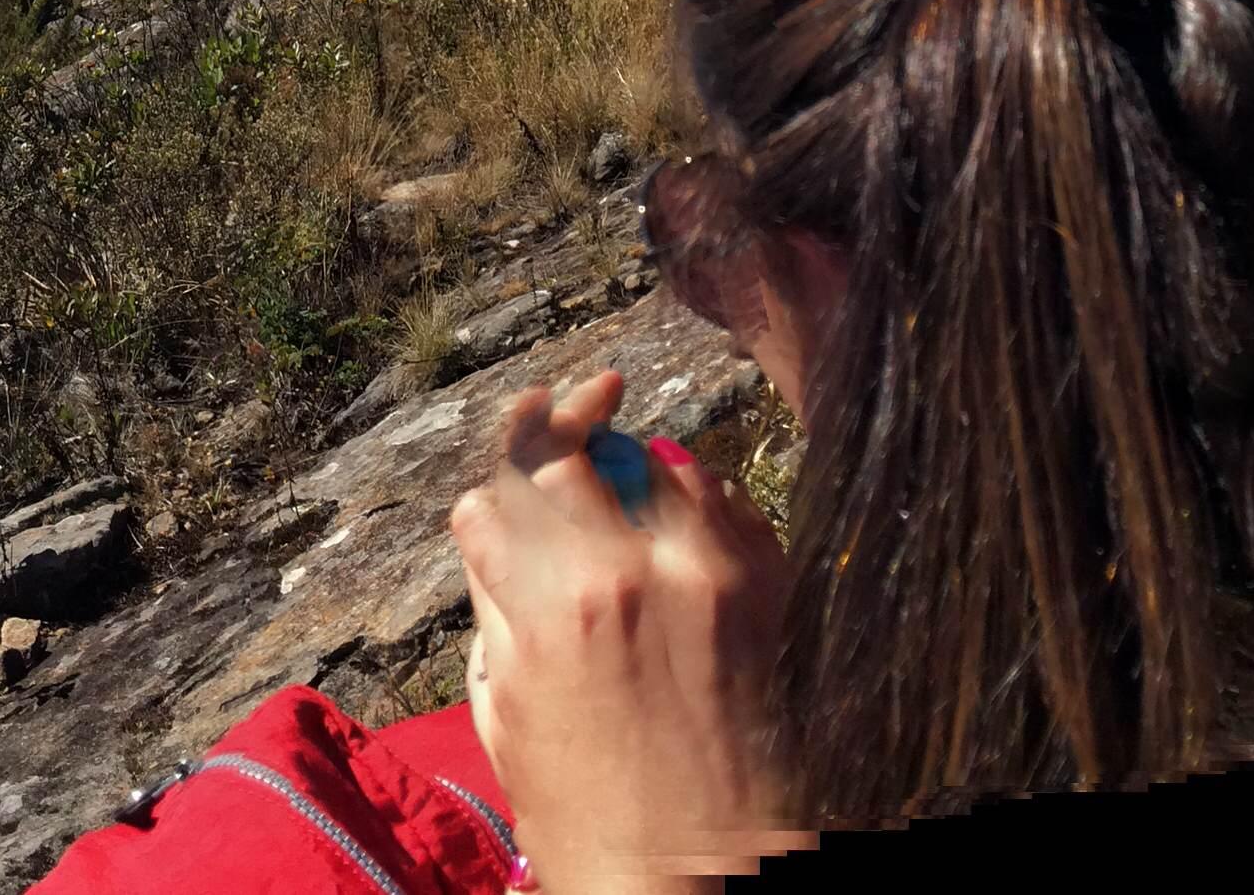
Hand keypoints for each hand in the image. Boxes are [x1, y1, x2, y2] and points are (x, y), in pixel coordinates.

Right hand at [457, 366, 801, 892]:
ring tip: (621, 460)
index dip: (488, 500)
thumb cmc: (587, 814)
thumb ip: (496, 611)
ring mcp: (705, 571)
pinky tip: (679, 515)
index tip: (493, 503)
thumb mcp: (503, 711)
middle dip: (549, 432)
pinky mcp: (766, 586)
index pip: (493, 497)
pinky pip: (724, 497)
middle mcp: (622, 570)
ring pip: (653, 460)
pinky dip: (696, 495)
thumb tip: (490, 541)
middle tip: (551, 405)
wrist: (699, 870)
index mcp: (541, 607)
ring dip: (628, 463)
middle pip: (567, 453)